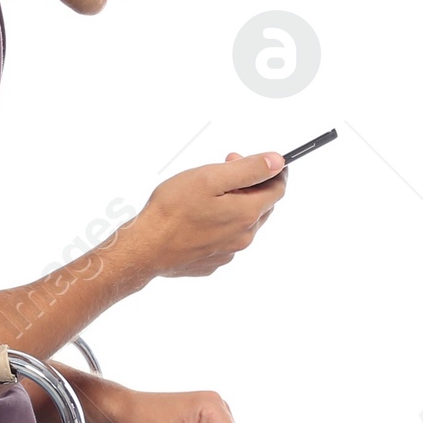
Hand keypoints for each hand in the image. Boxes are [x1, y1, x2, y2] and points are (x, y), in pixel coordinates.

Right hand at [124, 151, 286, 280]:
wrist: (145, 249)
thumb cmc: (172, 210)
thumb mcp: (210, 178)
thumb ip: (248, 170)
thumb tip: (277, 162)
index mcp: (247, 213)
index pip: (278, 189)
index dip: (273, 171)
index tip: (260, 160)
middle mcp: (244, 237)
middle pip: (262, 206)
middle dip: (252, 184)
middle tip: (227, 167)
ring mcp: (229, 252)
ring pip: (244, 223)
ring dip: (235, 204)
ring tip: (210, 192)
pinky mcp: (213, 262)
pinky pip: (226, 239)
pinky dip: (221, 224)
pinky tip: (199, 217)